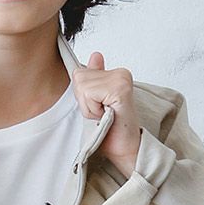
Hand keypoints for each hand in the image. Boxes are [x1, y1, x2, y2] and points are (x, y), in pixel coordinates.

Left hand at [71, 52, 141, 176]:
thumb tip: (95, 55)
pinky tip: (107, 116)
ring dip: (89, 107)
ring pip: (82, 86)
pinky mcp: (119, 90)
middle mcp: (121, 73)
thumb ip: (96, 78)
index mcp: (117, 73)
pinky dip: (92, 109)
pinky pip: (89, 93)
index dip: (83, 96)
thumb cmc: (111, 130)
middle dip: (84, 101)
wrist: (125, 149)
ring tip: (105, 116)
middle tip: (102, 113)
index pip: (80, 73)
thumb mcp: (97, 101)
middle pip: (79, 77)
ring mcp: (121, 80)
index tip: (100, 107)